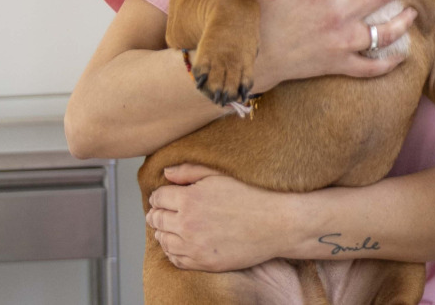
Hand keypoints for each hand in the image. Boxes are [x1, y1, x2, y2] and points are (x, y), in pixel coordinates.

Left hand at [146, 164, 292, 271]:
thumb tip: (166, 173)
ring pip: (162, 240)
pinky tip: (182, 243)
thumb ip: (190, 172)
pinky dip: (173, 251)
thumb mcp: (222, 176)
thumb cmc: (254, 196)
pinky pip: (175, 259)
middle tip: (166, 211)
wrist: (278, 224)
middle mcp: (187, 223)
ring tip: (173, 227)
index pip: (158, 197)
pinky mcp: (203, 262)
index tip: (166, 196)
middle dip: (158, 213)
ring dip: (164, 232)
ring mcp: (194, 245)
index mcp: (190, 198)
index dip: (161, 195)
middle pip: (155, 219)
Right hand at [251, 0, 418, 93]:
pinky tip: (400, 57)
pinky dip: (388, 64)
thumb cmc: (262, 16)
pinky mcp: (341, 64)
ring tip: (413, 13)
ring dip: (403, 22)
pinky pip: (371, 67)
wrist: (253, 57)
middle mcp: (341, 14)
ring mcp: (344, 42)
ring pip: (385, 32)